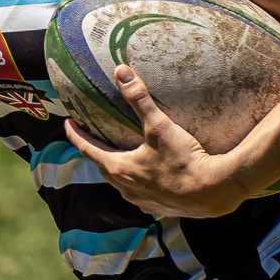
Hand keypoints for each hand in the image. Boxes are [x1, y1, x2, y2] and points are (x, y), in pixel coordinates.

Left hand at [67, 66, 248, 218]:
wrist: (213, 192)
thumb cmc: (184, 159)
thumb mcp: (160, 126)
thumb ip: (139, 99)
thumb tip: (121, 71)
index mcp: (120, 168)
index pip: (87, 149)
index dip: (75, 135)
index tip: (67, 124)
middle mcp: (126, 189)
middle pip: (103, 168)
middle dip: (95, 152)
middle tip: (92, 139)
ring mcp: (142, 201)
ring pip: (121, 185)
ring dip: (116, 171)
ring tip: (119, 158)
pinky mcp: (159, 208)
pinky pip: (140, 196)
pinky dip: (138, 185)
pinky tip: (148, 181)